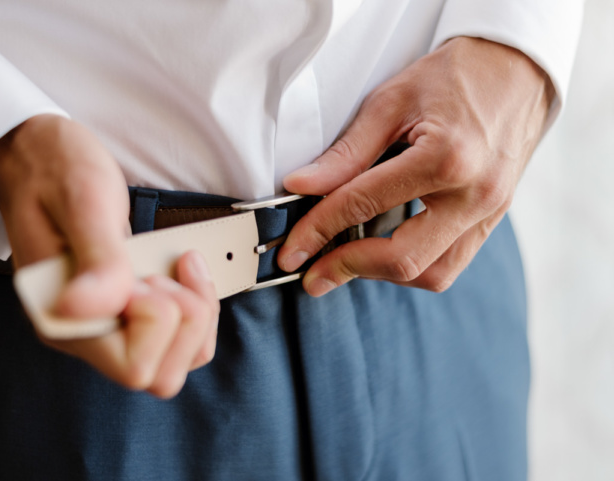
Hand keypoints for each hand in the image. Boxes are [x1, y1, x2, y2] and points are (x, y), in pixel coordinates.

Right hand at [0, 114, 219, 396]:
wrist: (37, 156)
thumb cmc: (55, 170)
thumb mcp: (84, 202)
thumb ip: (97, 258)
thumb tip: (84, 309)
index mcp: (63, 319)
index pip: (134, 367)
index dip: (158, 319)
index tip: (145, 271)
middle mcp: (84, 333)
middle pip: (161, 374)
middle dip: (186, 320)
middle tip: (165, 269)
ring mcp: (107, 324)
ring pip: (177, 358)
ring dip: (196, 311)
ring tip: (176, 265)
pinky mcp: (127, 311)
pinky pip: (180, 333)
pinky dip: (197, 303)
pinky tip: (183, 268)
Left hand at [278, 37, 554, 294]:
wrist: (517, 68)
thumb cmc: (454, 76)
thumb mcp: (390, 102)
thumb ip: (345, 153)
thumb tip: (301, 187)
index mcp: (447, 158)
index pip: (364, 206)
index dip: (318, 231)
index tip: (292, 251)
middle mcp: (475, 194)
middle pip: (404, 260)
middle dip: (349, 270)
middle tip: (312, 275)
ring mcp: (490, 212)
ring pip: (433, 274)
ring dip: (383, 274)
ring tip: (347, 261)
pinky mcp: (493, 219)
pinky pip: (451, 262)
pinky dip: (412, 265)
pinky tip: (383, 250)